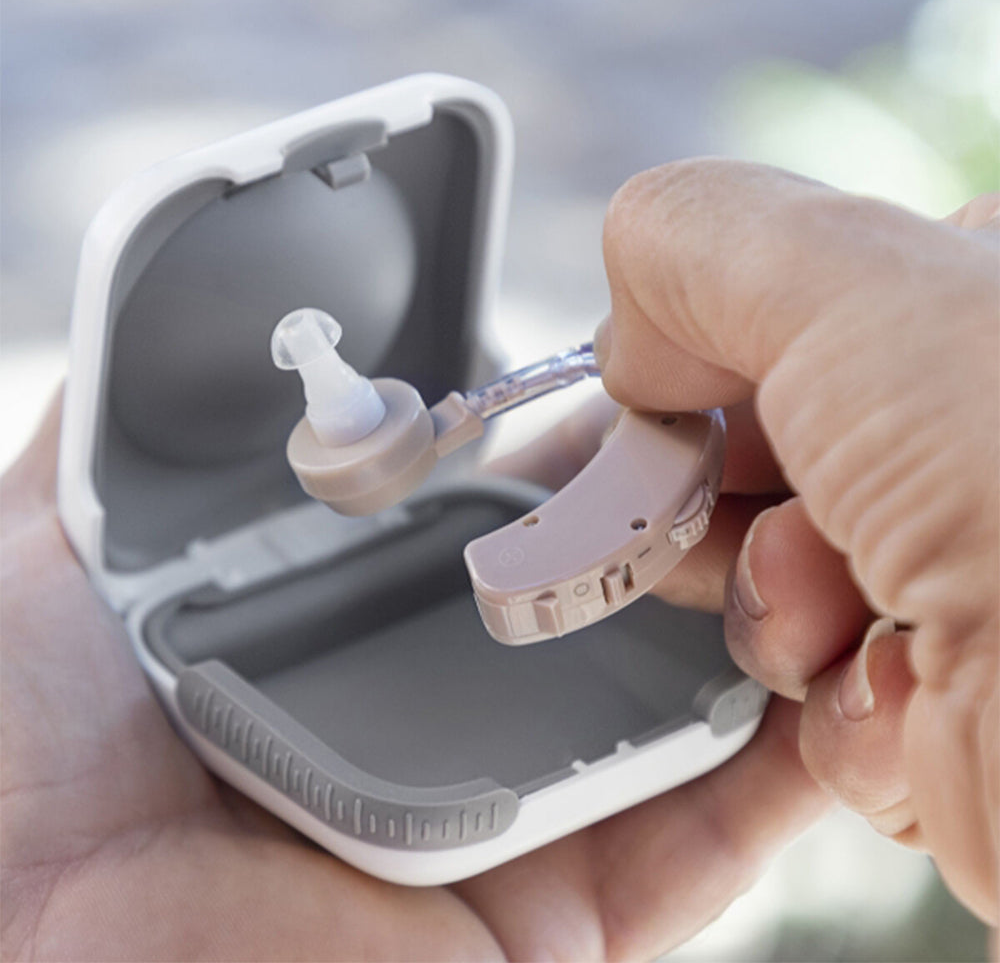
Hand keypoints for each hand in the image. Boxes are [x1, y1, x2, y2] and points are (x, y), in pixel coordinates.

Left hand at [1, 395, 828, 959]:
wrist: (52, 962)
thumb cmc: (21, 759)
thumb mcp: (46, 560)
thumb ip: (112, 444)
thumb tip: (165, 318)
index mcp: (356, 624)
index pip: (498, 516)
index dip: (571, 443)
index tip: (639, 368)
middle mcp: (447, 711)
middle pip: (596, 604)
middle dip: (679, 519)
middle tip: (747, 435)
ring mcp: (512, 817)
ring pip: (670, 713)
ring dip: (747, 626)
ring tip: (809, 535)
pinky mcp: (560, 925)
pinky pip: (698, 845)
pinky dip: (775, 771)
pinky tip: (823, 680)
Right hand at [595, 160, 998, 921]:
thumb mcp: (854, 286)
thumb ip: (707, 242)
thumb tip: (628, 322)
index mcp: (998, 327)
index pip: (819, 312)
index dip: (725, 351)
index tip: (670, 389)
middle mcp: (992, 456)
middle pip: (792, 457)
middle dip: (734, 492)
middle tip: (729, 506)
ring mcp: (988, 592)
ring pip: (800, 587)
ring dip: (780, 610)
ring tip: (836, 618)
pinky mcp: (967, 724)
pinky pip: (840, 704)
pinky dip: (836, 712)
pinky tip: (891, 707)